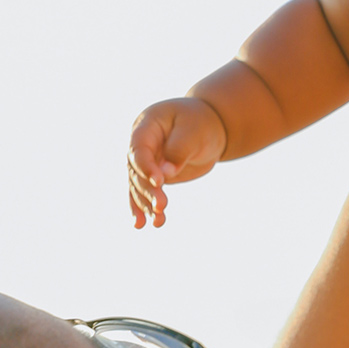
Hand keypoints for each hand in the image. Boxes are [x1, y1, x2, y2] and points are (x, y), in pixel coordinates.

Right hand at [127, 98, 227, 227]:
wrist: (210, 127)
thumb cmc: (201, 123)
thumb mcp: (194, 131)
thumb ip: (179, 150)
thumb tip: (165, 175)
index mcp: (147, 125)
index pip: (139, 148)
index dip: (146, 166)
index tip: (160, 182)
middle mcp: (141, 144)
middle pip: (138, 170)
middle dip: (149, 190)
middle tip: (162, 206)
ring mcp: (145, 160)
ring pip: (139, 185)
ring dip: (146, 203)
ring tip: (158, 222)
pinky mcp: (153, 175)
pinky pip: (144, 191)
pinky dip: (143, 207)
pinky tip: (142, 224)